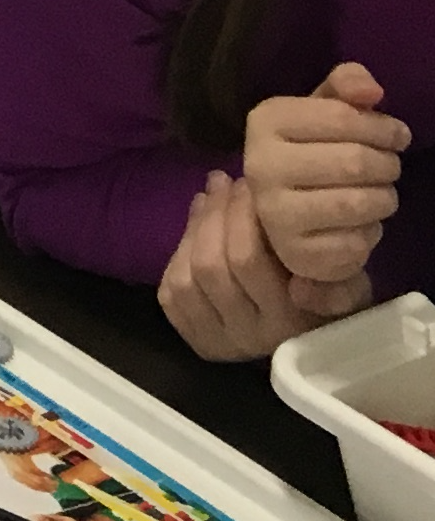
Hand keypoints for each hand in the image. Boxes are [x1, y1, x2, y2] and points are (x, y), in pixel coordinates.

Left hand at [157, 170, 370, 359]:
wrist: (309, 331)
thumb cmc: (329, 294)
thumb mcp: (348, 285)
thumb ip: (337, 281)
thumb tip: (302, 285)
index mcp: (289, 323)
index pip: (247, 261)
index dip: (239, 214)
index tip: (250, 185)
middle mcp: (251, 336)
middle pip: (212, 264)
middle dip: (216, 214)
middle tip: (226, 181)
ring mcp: (220, 340)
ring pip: (187, 276)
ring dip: (197, 227)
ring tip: (212, 195)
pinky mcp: (196, 336)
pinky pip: (172, 289)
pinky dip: (182, 249)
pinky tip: (199, 223)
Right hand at [247, 64, 407, 286]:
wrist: (286, 217)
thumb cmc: (311, 154)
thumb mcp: (321, 111)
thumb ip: (345, 87)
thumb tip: (372, 90)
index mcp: (264, 121)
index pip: (342, 117)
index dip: (382, 126)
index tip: (398, 134)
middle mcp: (261, 165)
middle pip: (355, 161)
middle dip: (387, 164)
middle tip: (390, 166)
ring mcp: (275, 213)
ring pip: (360, 203)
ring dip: (385, 198)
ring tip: (379, 193)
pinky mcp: (297, 254)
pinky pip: (358, 242)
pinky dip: (372, 232)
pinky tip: (361, 224)